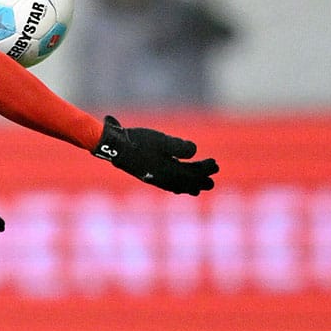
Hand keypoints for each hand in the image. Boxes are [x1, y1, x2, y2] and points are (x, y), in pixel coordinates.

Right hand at [93, 115, 218, 194]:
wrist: (115, 148)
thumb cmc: (139, 142)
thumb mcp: (162, 140)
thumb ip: (180, 147)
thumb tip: (193, 152)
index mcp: (170, 171)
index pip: (194, 173)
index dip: (206, 169)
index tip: (215, 164)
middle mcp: (164, 179)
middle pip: (187, 183)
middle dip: (200, 181)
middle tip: (212, 182)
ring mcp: (155, 179)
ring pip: (176, 187)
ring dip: (188, 187)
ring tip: (196, 190)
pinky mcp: (147, 176)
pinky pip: (167, 186)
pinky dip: (176, 187)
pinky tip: (173, 186)